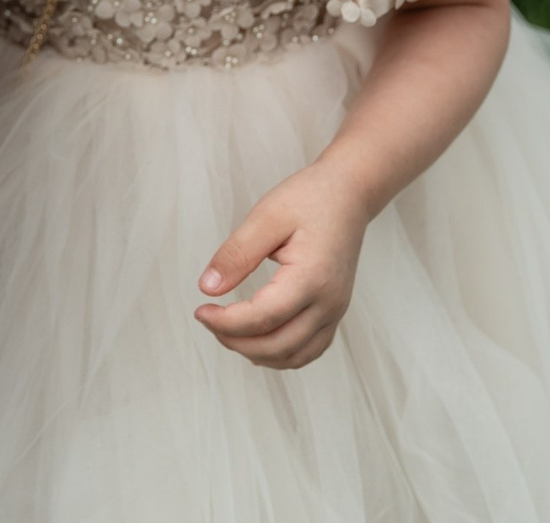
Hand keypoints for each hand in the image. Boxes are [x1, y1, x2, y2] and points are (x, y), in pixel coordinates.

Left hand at [194, 162, 370, 369]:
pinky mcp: (334, 312)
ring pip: (294, 356)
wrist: (348, 194)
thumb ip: (237, 255)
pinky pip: (308, 350)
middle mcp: (329, 302)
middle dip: (235, 341)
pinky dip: (280, 353)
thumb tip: (208, 289)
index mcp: (312, 277)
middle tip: (208, 320)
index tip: (201, 311)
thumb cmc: (310, 199)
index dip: (225, 322)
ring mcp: (335, 310)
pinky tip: (257, 340)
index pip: (263, 319)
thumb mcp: (266, 217)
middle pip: (278, 346)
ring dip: (256, 353)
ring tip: (228, 330)